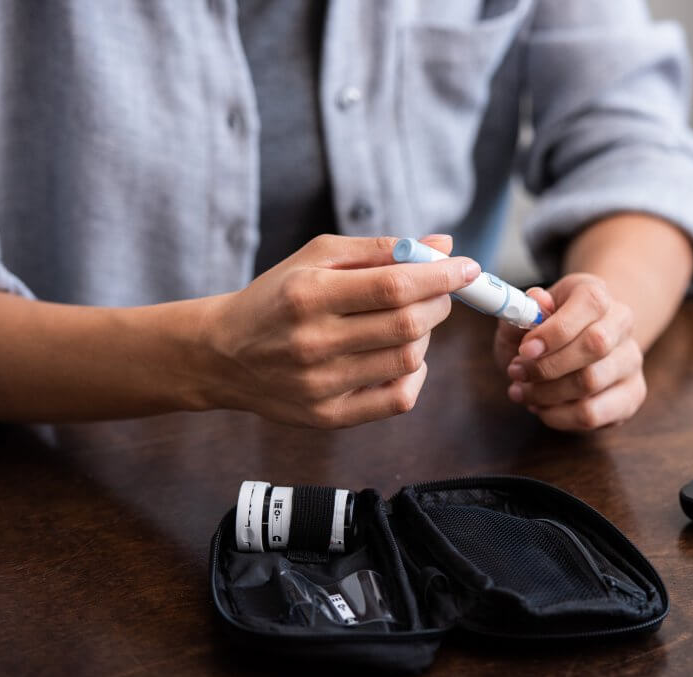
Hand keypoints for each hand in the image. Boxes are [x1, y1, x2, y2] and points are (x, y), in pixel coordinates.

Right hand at [200, 234, 477, 427]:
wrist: (224, 354)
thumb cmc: (278, 297)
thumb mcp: (317, 258)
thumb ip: (381, 249)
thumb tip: (444, 245)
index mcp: (309, 294)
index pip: (394, 285)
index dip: (441, 276)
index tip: (468, 268)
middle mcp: (313, 342)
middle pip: (408, 324)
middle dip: (439, 303)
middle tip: (437, 292)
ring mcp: (321, 385)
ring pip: (408, 359)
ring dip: (425, 336)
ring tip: (410, 322)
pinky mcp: (328, 416)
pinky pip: (397, 400)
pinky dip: (414, 375)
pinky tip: (402, 357)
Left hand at [494, 273, 645, 430]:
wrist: (570, 348)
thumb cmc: (541, 332)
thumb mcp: (522, 317)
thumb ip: (524, 310)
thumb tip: (537, 301)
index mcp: (596, 293)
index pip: (590, 304)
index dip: (555, 330)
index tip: (525, 350)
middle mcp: (622, 322)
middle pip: (596, 345)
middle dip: (547, 365)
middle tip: (516, 371)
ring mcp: (631, 359)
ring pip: (591, 382)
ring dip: (546, 393)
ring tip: (522, 391)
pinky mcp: (632, 394)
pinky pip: (593, 414)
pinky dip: (558, 416)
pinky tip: (541, 407)